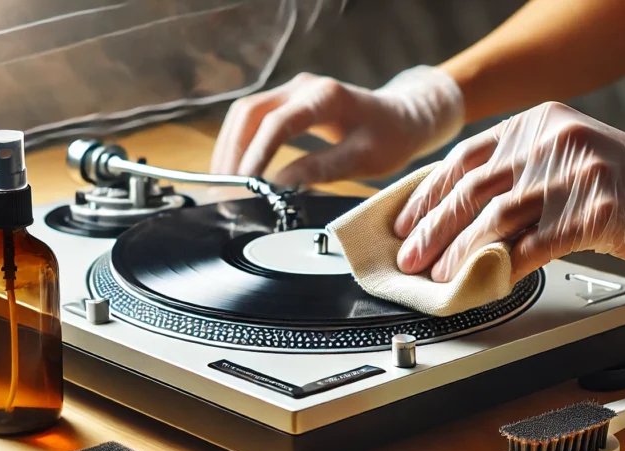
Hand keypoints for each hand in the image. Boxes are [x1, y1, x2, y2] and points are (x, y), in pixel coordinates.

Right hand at [210, 66, 464, 185]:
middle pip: (250, 113)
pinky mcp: (287, 103)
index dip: (257, 154)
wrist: (403, 117)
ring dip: (230, 147)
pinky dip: (239, 143)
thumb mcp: (364, 159)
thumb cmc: (390, 137)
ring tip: (221, 184)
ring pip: (244, 113)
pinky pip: (251, 118)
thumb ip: (322, 169)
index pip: (278, 123)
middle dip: (232, 152)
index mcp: (326, 96)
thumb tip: (280, 184)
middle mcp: (304, 87)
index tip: (245, 183)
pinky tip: (234, 169)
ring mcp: (292, 92)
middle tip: (222, 189)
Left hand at [393, 102, 624, 282]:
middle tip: (412, 259)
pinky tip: (489, 284)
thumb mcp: (565, 162)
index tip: (405, 225)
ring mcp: (579, 174)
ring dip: (461, 254)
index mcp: (539, 122)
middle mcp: (555, 140)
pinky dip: (506, 268)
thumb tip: (453, 214)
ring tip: (442, 277)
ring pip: (498, 218)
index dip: (427, 195)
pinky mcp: (600, 212)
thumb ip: (516, 174)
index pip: (465, 158)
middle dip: (433, 230)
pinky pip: (537, 246)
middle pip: (474, 188)